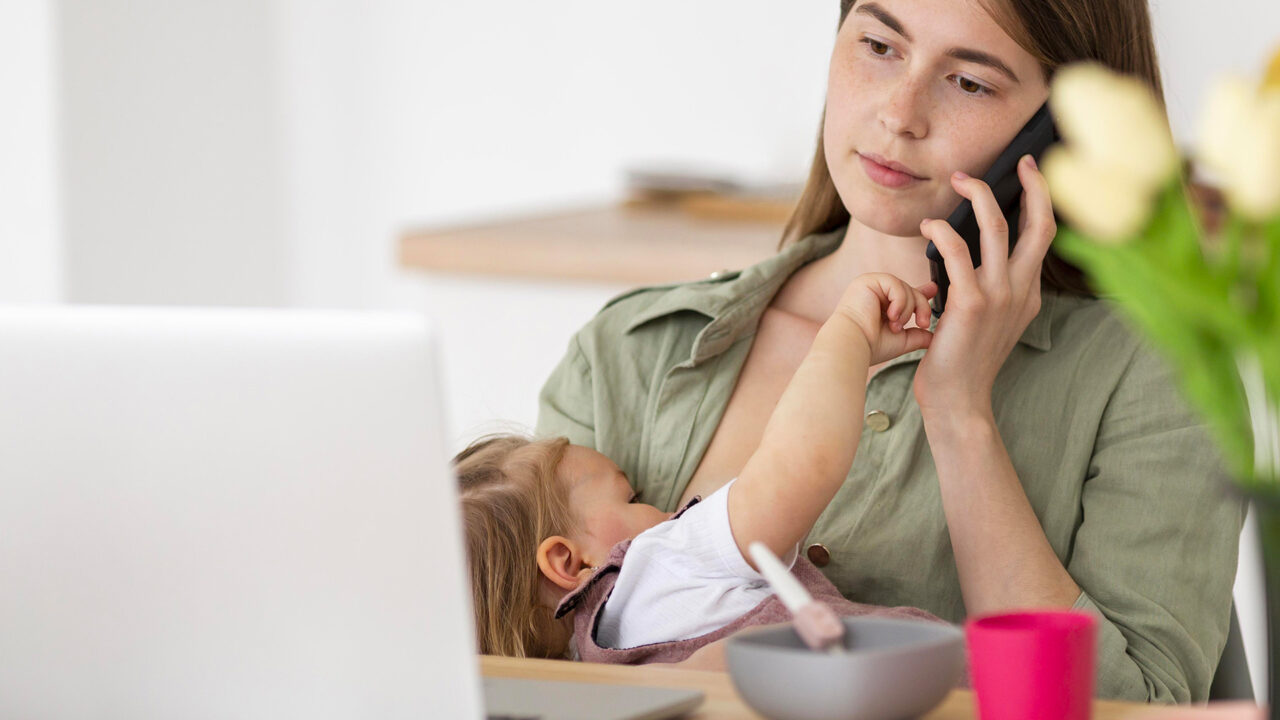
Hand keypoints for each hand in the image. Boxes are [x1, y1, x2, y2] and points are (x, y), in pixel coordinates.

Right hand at [835, 272, 936, 364]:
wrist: (853, 345)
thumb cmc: (871, 346)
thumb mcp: (901, 340)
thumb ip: (916, 335)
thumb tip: (932, 337)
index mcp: (880, 305)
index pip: (904, 293)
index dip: (921, 292)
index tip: (933, 289)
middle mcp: (874, 293)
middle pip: (910, 290)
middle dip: (921, 307)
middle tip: (923, 324)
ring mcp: (870, 285)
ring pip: (905, 287)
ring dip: (907, 309)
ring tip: (895, 326)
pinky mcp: (867, 281)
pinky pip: (895, 284)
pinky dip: (900, 301)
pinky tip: (891, 316)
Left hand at [914, 154, 1055, 416]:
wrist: (959, 400)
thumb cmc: (964, 361)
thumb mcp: (990, 321)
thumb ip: (991, 290)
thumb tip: (975, 259)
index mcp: (1028, 293)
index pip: (1043, 236)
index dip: (1040, 199)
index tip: (1029, 172)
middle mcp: (1021, 291)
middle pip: (1039, 224)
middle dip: (1032, 185)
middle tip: (1016, 160)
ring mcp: (999, 296)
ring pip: (996, 227)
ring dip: (977, 195)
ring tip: (959, 180)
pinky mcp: (970, 303)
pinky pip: (957, 251)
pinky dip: (943, 230)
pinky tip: (930, 226)